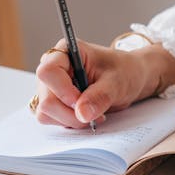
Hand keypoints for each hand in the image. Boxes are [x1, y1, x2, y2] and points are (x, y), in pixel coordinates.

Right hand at [33, 39, 174, 127]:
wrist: (129, 78)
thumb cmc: (124, 71)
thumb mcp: (117, 81)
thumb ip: (100, 96)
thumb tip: (81, 114)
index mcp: (65, 52)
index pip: (47, 72)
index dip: (62, 91)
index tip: (81, 101)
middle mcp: (53, 68)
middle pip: (45, 98)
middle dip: (69, 113)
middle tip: (94, 113)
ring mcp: (50, 86)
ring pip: (45, 112)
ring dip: (69, 120)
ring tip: (92, 113)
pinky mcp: (54, 101)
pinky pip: (51, 119)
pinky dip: (68, 122)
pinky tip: (86, 115)